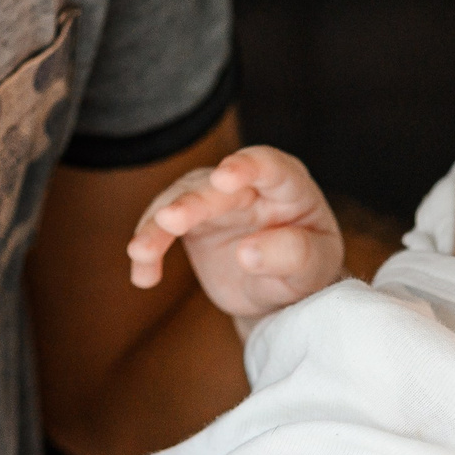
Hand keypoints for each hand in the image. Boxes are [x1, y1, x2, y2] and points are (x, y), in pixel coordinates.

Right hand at [126, 145, 345, 323]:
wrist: (281, 288)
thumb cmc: (305, 269)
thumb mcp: (314, 269)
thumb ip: (292, 256)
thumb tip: (248, 253)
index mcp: (289, 187)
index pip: (269, 166)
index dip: (246, 167)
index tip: (223, 176)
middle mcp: (248, 186)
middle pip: (215, 187)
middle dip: (192, 202)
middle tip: (170, 219)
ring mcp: (216, 201)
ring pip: (179, 201)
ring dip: (157, 225)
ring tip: (140, 253)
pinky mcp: (191, 222)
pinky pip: (162, 228)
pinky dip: (150, 250)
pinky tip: (143, 277)